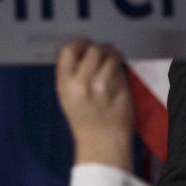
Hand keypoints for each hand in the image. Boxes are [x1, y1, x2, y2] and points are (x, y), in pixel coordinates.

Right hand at [55, 39, 132, 170]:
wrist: (102, 141)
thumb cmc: (84, 119)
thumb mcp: (67, 96)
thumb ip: (72, 74)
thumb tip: (83, 49)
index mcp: (64, 84)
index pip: (68, 51)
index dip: (80, 43)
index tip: (87, 44)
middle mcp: (80, 83)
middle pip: (93, 49)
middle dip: (102, 47)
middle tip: (106, 51)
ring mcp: (100, 85)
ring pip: (110, 56)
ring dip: (114, 55)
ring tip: (114, 60)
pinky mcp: (118, 88)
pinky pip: (120, 68)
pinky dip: (121, 68)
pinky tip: (118, 75)